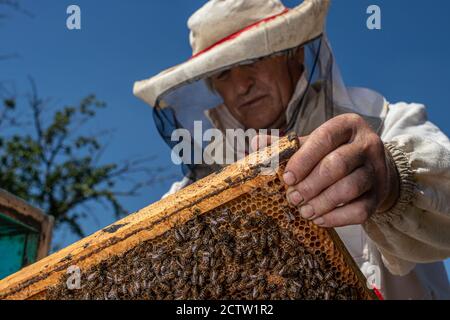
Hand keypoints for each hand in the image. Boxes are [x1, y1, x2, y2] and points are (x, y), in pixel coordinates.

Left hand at [252, 114, 399, 227]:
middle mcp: (367, 144)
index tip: (286, 178)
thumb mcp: (313, 143)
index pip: (324, 138)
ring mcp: (377, 170)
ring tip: (304, 211)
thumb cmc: (334, 153)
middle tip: (292, 198)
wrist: (371, 168)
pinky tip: (319, 219)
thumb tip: (256, 142)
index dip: (303, 159)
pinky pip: (361, 210)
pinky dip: (337, 218)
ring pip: (350, 188)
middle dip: (311, 184)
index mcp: (347, 125)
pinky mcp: (380, 195)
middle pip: (338, 164)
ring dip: (322, 202)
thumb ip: (286, 144)